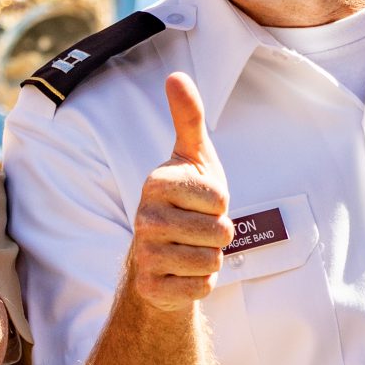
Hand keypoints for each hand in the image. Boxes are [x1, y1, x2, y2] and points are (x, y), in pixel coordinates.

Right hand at [127, 74, 228, 311]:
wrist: (163, 254)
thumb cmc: (187, 199)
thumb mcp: (194, 156)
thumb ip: (188, 116)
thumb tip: (175, 76)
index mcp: (156, 184)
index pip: (219, 197)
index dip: (221, 202)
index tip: (201, 200)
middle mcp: (144, 219)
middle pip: (220, 232)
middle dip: (219, 233)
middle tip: (198, 227)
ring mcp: (145, 255)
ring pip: (212, 261)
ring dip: (212, 258)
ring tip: (192, 248)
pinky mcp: (151, 288)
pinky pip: (201, 288)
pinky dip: (202, 283)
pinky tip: (183, 272)